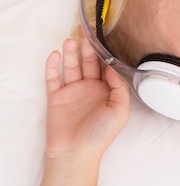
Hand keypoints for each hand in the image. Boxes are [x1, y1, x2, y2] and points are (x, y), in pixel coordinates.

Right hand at [44, 37, 129, 158]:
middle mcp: (90, 89)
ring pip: (71, 67)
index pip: (106, 68)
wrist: (76, 152)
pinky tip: (56, 54)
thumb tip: (112, 68)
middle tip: (86, 32)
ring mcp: (72, 92)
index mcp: (107, 92)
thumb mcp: (121, 111)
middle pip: (88, 63)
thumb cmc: (101, 135)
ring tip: (71, 40)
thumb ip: (120, 88)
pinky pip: (53, 77)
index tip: (104, 39)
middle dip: (87, 48)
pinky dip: (53, 65)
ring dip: (71, 53)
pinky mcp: (56, 97)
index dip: (105, 54)